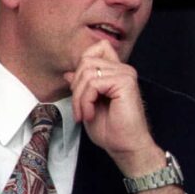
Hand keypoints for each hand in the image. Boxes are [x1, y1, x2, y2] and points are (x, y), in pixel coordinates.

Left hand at [64, 40, 157, 173]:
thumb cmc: (111, 130)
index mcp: (117, 72)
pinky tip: (90, 114)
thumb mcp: (88, 104)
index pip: (99, 47)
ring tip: (84, 114)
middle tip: (79, 108)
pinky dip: (85, 101)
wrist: (125, 146)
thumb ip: (82, 86)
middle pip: (86, 61)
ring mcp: (126, 74)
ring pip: (87, 72)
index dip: (83, 62)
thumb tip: (68, 73)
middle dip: (76, 86)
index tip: (80, 90)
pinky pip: (93, 84)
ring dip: (79, 97)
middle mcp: (124, 70)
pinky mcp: (125, 82)